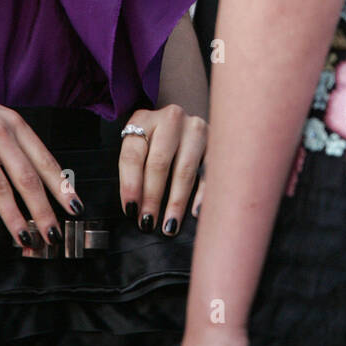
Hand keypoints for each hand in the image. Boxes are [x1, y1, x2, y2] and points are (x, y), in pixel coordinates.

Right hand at [0, 62, 78, 245]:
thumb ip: (10, 141)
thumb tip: (32, 175)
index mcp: (13, 123)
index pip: (44, 160)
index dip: (61, 187)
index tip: (75, 208)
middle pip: (27, 178)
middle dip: (43, 210)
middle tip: (53, 236)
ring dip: (13, 217)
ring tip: (23, 240)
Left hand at [118, 104, 206, 234]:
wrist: (179, 123)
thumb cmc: (154, 140)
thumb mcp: (138, 144)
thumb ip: (133, 168)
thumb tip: (134, 208)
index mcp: (143, 119)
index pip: (133, 154)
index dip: (130, 184)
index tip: (130, 210)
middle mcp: (170, 120)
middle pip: (159, 162)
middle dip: (152, 197)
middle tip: (148, 222)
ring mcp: (195, 129)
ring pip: (184, 170)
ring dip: (176, 202)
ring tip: (169, 226)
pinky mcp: (214, 140)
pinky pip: (209, 171)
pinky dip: (202, 194)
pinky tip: (196, 212)